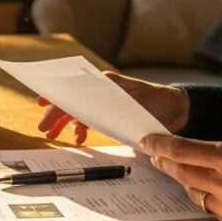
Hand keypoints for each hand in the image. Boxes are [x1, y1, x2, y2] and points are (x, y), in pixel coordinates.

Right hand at [37, 71, 189, 143]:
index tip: (42, 102)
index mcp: (105, 83)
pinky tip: (80, 137)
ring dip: (67, 123)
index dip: (57, 95)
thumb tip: (87, 112)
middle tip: (44, 129)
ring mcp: (106, 102)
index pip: (74, 88)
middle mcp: (102, 91)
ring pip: (79, 111)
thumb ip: (111, 106)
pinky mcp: (112, 114)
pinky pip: (91, 119)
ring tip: (55, 135)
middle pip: (73, 101)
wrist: (179, 110)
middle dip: (56, 114)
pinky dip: (82, 127)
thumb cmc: (158, 102)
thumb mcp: (134, 103)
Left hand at [141, 134, 221, 220]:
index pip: (182, 150)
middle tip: (156, 157)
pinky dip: (216, 203)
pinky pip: (215, 213)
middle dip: (166, 164)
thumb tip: (201, 151)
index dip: (160, 145)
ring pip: (195, 195)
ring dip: (192, 184)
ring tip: (195, 175)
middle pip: (181, 173)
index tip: (148, 141)